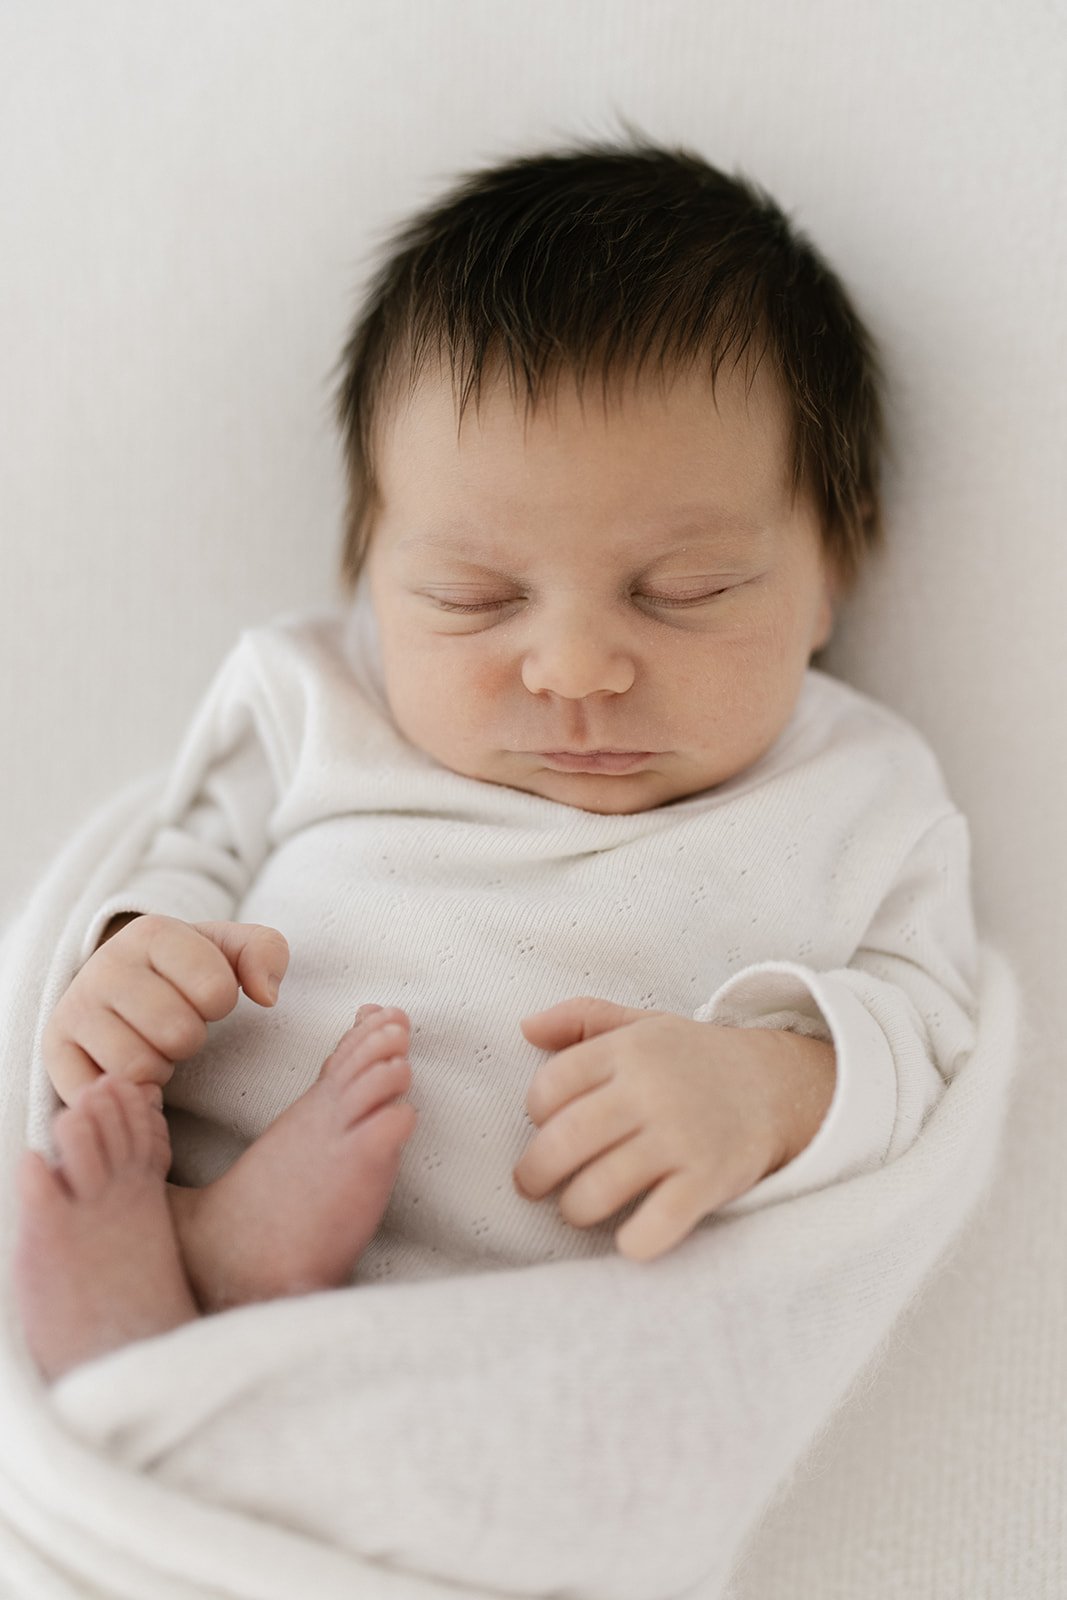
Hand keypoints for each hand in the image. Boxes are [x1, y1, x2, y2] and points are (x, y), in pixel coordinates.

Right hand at [42, 915, 289, 1105]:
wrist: (121, 983)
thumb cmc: (184, 970)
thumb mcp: (231, 950)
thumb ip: (266, 953)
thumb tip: (266, 995)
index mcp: (152, 932)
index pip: (217, 991)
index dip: (221, 1003)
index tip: (203, 994)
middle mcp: (104, 964)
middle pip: (179, 1034)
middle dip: (190, 1038)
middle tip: (175, 1027)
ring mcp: (74, 1007)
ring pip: (138, 1067)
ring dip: (159, 1068)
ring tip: (152, 1046)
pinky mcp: (54, 1049)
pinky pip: (100, 1093)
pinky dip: (126, 1093)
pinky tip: (130, 1073)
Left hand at [513, 997, 834, 1261]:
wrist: (775, 1084)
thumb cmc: (691, 1060)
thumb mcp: (641, 1025)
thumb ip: (582, 1018)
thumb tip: (525, 1027)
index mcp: (629, 1050)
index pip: (551, 1085)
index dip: (536, 1112)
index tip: (545, 1125)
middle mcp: (651, 1091)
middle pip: (565, 1140)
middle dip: (535, 1172)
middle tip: (532, 1184)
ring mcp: (681, 1137)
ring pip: (599, 1188)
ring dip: (574, 1208)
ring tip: (576, 1208)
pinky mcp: (708, 1181)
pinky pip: (657, 1224)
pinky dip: (633, 1241)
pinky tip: (627, 1238)